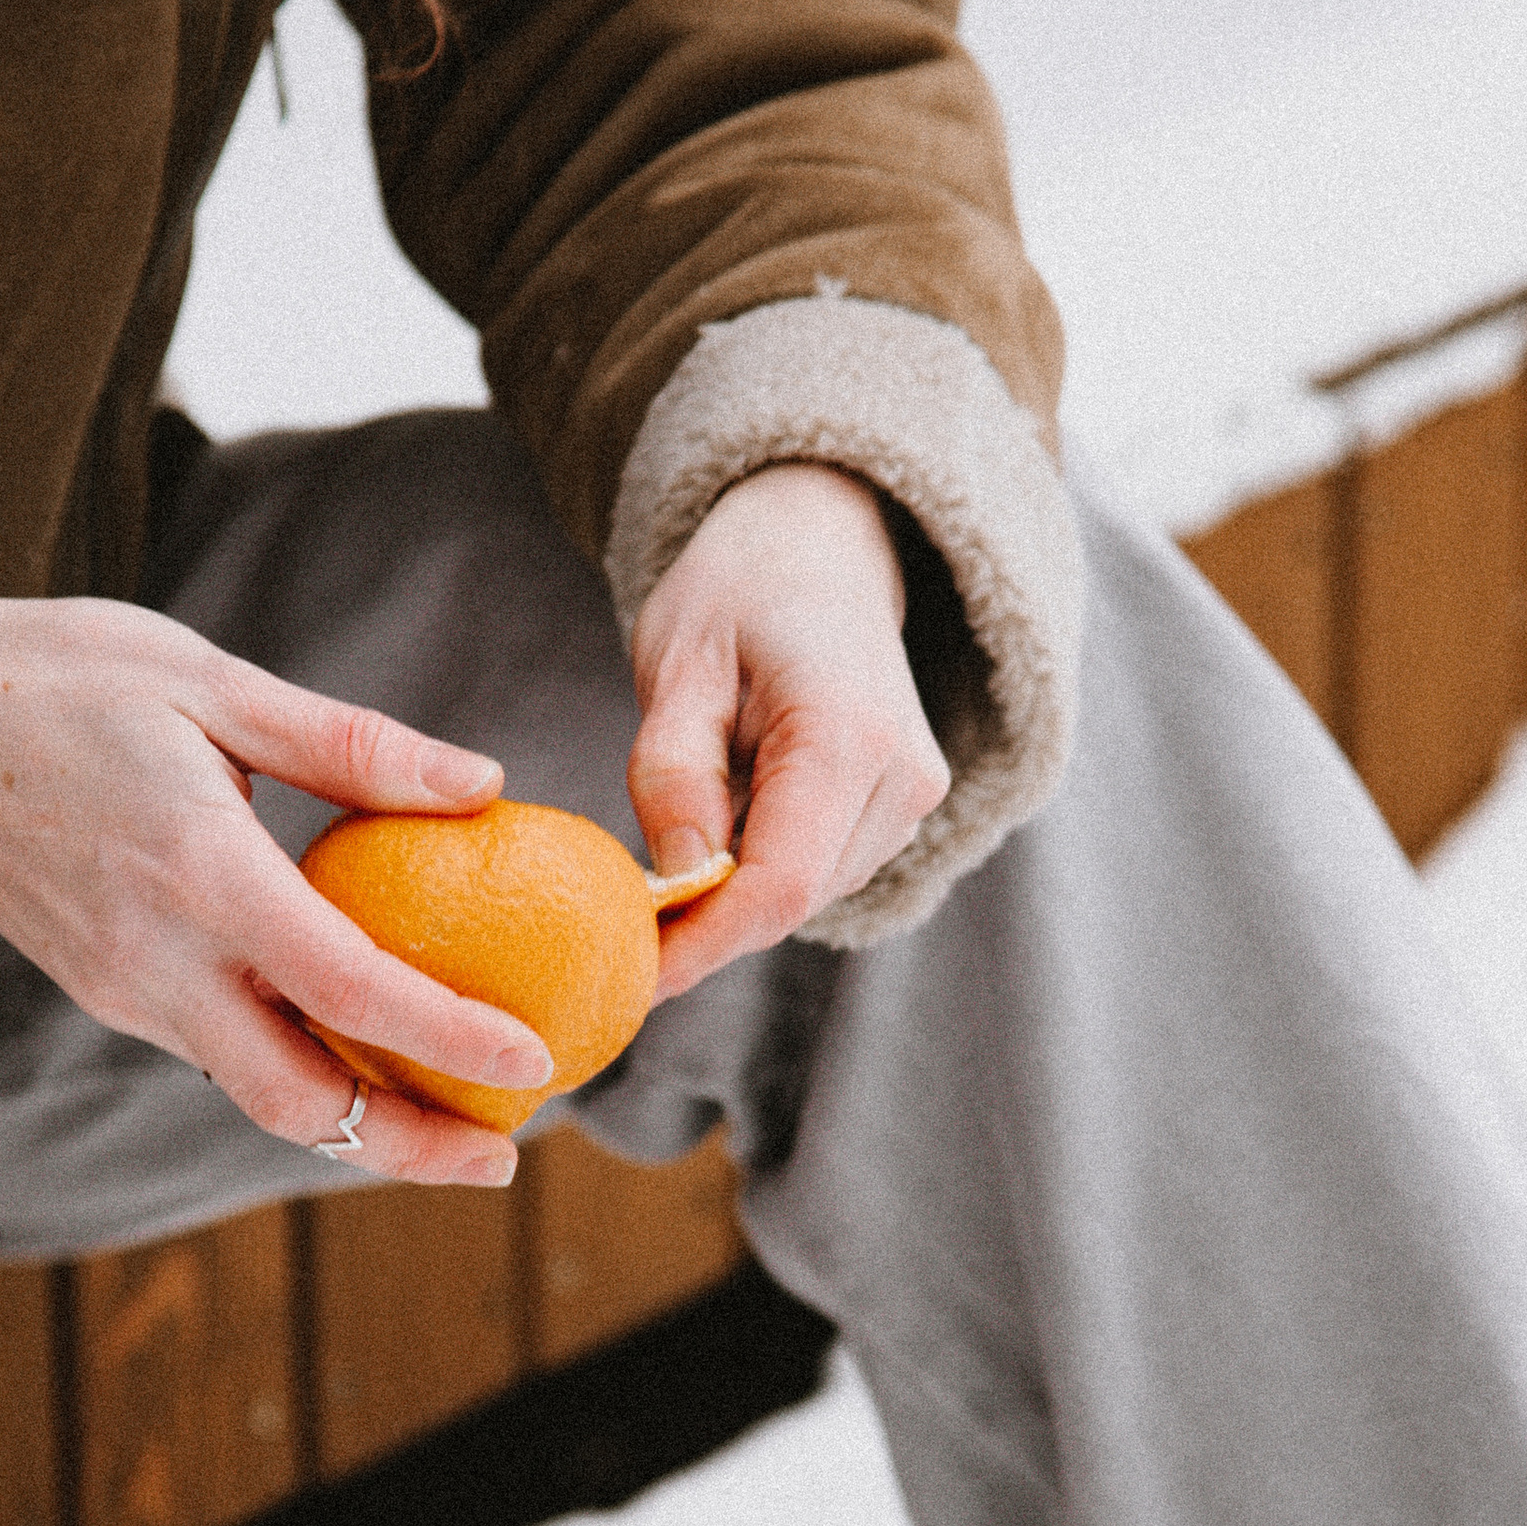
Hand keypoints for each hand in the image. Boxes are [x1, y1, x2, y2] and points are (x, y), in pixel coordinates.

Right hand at [0, 591, 549, 1184]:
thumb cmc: (57, 677)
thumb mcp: (209, 680)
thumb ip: (350, 745)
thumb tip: (484, 783)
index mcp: (196, 872)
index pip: (346, 987)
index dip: (447, 1038)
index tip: (534, 1065)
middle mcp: (157, 958)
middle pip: (297, 1100)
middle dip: (406, 1149)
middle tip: (503, 1162)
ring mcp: (126, 990)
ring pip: (258, 1093)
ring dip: (358, 1124)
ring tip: (458, 1126)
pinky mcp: (111, 994)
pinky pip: (223, 1054)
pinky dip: (304, 1073)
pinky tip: (367, 1053)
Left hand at [627, 463, 949, 1001]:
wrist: (821, 546)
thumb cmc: (739, 591)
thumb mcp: (678, 664)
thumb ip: (674, 775)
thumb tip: (680, 884)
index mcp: (849, 736)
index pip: (778, 884)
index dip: (702, 945)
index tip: (628, 978)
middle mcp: (902, 780)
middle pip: (792, 902)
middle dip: (704, 929)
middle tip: (614, 933)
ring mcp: (911, 801)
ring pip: (803, 898)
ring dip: (729, 898)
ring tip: (665, 853)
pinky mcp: (901, 813)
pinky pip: (817, 874)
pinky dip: (756, 874)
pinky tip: (717, 829)